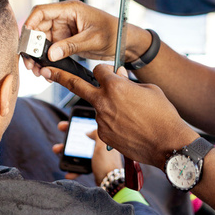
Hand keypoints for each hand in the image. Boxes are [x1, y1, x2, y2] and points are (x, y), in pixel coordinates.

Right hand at [22, 0, 117, 74]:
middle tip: (29, 62)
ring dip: (37, 55)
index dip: (29, 23)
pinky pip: (50, 49)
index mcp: (70, 9)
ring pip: (42, 41)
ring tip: (36, 70)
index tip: (24, 40)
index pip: (41, 11)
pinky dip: (46, 60)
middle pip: (38, 28)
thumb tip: (50, 54)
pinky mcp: (66, 41)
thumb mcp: (93, 39)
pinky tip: (45, 70)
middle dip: (31, 45)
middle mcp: (64, 18)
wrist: (125, 42)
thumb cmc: (113, 33)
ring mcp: (64, 30)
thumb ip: (71, 46)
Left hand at [44, 64, 196, 169]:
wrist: (167, 144)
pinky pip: (104, 123)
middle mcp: (103, 102)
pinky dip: (113, 122)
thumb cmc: (163, 115)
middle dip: (60, 76)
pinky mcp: (103, 136)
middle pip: (76, 85)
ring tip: (132, 116)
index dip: (105, 71)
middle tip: (46, 70)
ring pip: (98, 107)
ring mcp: (101, 121)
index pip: (99, 70)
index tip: (108, 73)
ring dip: (107, 107)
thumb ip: (129, 82)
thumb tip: (118, 75)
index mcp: (115, 86)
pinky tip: (130, 127)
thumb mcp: (150, 90)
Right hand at [52, 120, 122, 184]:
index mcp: (104, 139)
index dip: (78, 123)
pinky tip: (68, 173)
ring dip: (66, 151)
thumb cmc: (107, 163)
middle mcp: (101, 147)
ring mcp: (97, 157)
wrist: (110, 182)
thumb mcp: (102, 144)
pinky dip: (74, 169)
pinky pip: (81, 166)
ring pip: (79, 152)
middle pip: (82, 137)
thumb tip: (88, 132)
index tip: (69, 121)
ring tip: (56, 149)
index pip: (90, 126)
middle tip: (60, 128)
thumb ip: (96, 133)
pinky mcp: (94, 167)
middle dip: (69, 133)